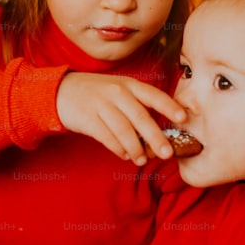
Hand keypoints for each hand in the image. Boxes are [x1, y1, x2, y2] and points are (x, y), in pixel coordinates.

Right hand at [56, 72, 186, 164]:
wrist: (61, 91)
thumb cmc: (97, 94)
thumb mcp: (118, 89)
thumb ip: (137, 105)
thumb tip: (159, 132)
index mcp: (129, 84)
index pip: (153, 95)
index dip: (169, 107)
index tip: (183, 118)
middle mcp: (116, 92)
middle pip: (141, 117)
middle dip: (155, 137)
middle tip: (167, 153)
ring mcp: (101, 105)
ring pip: (124, 130)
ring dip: (136, 148)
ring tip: (142, 159)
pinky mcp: (88, 119)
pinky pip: (107, 137)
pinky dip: (118, 148)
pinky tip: (124, 155)